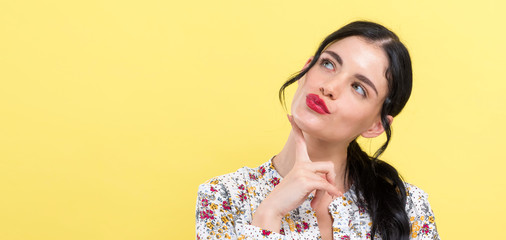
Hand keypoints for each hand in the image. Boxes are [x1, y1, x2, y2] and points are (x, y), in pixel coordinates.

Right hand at [251, 115, 340, 231]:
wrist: (275, 206)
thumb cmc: (289, 196)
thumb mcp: (303, 184)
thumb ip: (316, 180)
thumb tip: (334, 188)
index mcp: (299, 162)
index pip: (299, 141)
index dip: (296, 128)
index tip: (289, 116)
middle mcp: (301, 164)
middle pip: (328, 165)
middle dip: (332, 179)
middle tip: (329, 192)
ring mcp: (303, 171)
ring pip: (328, 176)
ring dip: (329, 189)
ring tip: (319, 201)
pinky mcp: (306, 180)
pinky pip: (326, 185)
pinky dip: (332, 192)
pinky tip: (335, 196)